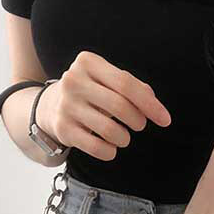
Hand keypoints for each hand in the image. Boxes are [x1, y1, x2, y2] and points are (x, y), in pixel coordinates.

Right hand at [35, 50, 171, 160]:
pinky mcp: (61, 128)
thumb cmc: (92, 90)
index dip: (150, 104)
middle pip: (120, 105)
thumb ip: (134, 87)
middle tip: (140, 125)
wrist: (49, 105)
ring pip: (109, 129)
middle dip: (138, 120)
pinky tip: (111, 147)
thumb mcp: (109, 80)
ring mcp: (65, 105)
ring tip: (124, 136)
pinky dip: (110, 151)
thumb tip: (153, 104)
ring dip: (124, 137)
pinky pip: (95, 146)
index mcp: (88, 62)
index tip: (165, 119)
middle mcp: (73, 81)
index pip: (127, 84)